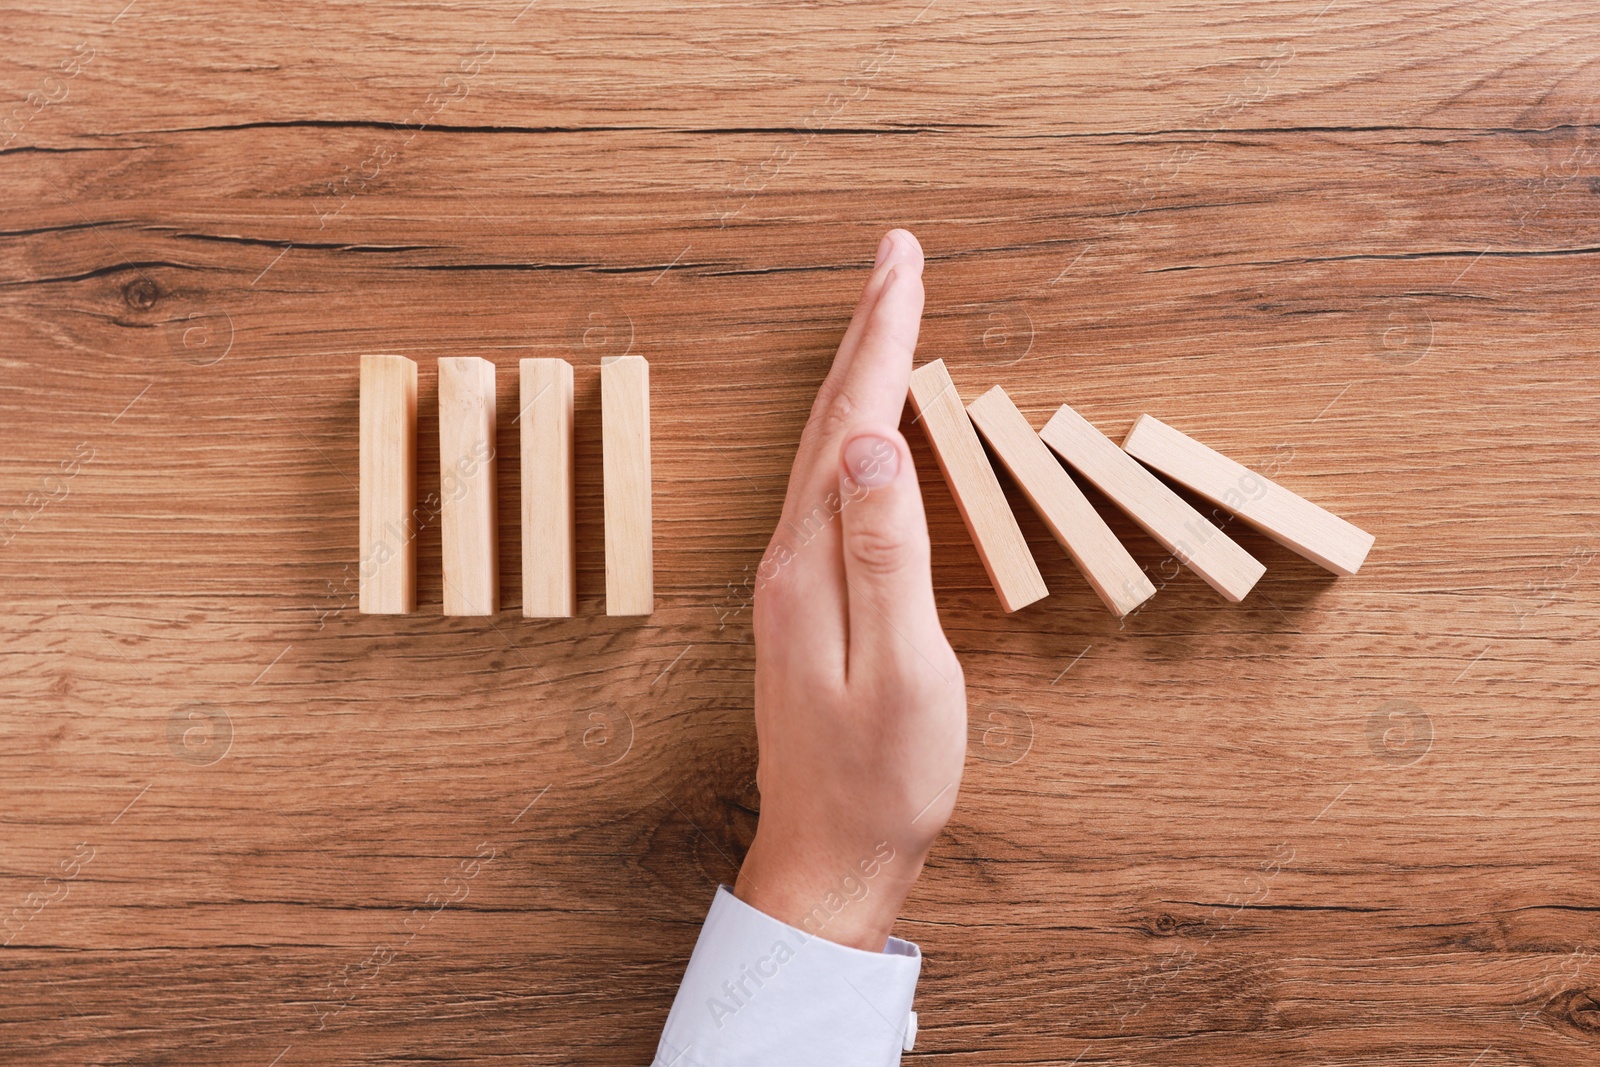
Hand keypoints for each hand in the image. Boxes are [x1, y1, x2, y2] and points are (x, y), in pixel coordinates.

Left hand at [734, 229, 966, 951]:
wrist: (832, 855)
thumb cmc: (882, 775)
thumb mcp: (901, 668)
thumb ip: (885, 553)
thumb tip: (875, 442)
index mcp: (813, 563)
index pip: (855, 424)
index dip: (884, 339)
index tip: (905, 264)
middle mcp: (790, 558)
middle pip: (832, 420)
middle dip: (867, 331)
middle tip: (896, 256)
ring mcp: (793, 579)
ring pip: (827, 449)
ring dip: (857, 373)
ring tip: (886, 314)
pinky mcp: (807, 601)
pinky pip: (830, 488)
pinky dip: (854, 431)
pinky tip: (868, 426)